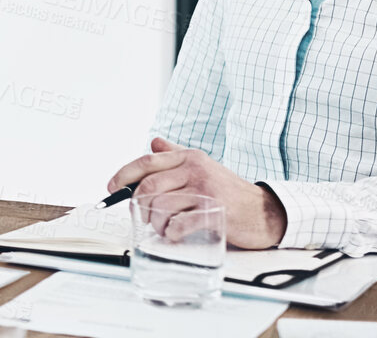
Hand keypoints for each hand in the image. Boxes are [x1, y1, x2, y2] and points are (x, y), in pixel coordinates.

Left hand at [106, 137, 287, 248]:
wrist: (265, 211)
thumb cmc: (229, 190)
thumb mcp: (202, 166)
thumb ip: (177, 154)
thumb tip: (153, 142)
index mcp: (190, 157)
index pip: (147, 162)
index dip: (123, 175)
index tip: (111, 189)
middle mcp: (196, 170)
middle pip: (149, 186)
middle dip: (139, 205)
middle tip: (144, 216)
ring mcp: (206, 191)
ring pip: (161, 206)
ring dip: (155, 222)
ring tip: (163, 228)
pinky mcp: (215, 212)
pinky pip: (180, 223)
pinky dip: (171, 232)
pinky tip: (175, 234)